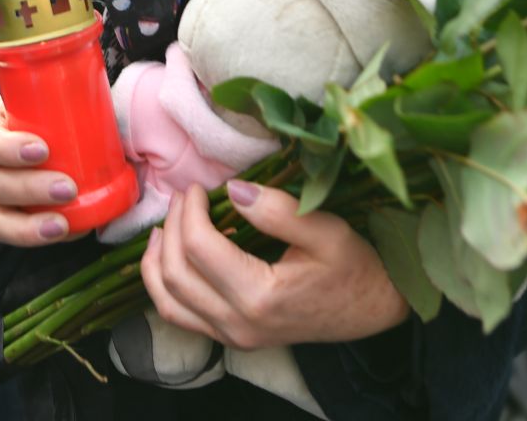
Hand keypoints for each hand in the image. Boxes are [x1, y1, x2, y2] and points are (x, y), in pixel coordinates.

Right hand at [0, 96, 84, 246]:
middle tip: (67, 186)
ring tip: (65, 221)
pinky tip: (66, 232)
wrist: (5, 135)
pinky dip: (36, 237)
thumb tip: (104, 65)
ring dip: (33, 223)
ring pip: (0, 217)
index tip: (42, 148)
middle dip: (30, 188)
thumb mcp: (29, 96)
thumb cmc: (29, 113)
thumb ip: (55, 87)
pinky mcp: (0, 218)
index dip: (8, 149)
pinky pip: (10, 234)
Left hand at [141, 181, 407, 350]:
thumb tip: (233, 189)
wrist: (370, 310)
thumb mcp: (325, 230)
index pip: (198, 247)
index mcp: (260, 296)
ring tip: (163, 227)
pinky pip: (180, 316)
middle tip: (184, 198)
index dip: (189, 210)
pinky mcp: (231, 339)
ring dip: (156, 261)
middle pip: (174, 273)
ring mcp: (232, 337)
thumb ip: (277, 210)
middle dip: (171, 227)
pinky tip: (170, 259)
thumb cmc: (352, 267)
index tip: (197, 187)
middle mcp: (239, 323)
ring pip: (167, 301)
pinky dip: (164, 286)